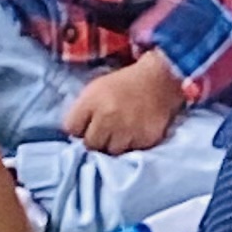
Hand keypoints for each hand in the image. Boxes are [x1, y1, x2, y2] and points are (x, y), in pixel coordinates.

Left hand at [63, 52, 187, 156]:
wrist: (159, 79)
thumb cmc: (123, 84)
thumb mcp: (96, 89)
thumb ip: (82, 111)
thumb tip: (74, 135)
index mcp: (92, 101)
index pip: (71, 129)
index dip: (78, 128)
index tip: (86, 125)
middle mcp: (107, 117)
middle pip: (90, 144)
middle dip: (95, 139)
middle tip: (105, 130)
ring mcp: (127, 130)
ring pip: (110, 152)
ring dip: (113, 145)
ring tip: (121, 132)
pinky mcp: (144, 139)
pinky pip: (130, 152)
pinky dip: (131, 145)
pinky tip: (135, 132)